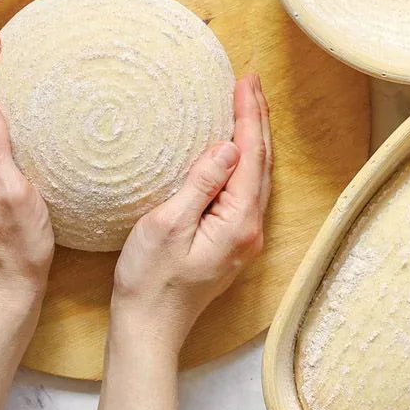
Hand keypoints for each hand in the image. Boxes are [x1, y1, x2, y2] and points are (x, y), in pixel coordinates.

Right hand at [111, 74, 271, 353]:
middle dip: (257, 120)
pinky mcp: (230, 243)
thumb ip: (201, 184)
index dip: (248, 115)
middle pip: (261, 164)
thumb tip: (228, 148)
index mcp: (238, 222)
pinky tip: (234, 151)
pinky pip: (245, 192)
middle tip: (250, 82)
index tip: (245, 81)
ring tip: (247, 105)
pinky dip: (245, 162)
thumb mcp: (168, 225)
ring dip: (253, 139)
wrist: (148, 327)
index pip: (250, 156)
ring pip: (257, 177)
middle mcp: (249, 230)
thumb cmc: (150, 280)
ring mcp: (242, 239)